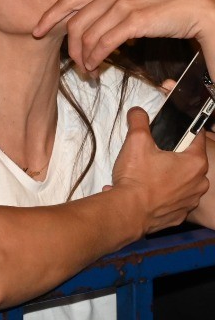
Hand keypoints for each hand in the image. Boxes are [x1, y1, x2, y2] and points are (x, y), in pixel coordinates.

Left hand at [32, 0, 214, 72]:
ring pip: (88, 35)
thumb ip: (107, 6)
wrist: (195, 6)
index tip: (37, 31)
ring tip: (88, 69)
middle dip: (70, 46)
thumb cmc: (163, 5)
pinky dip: (96, 57)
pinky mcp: (135, 20)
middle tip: (73, 62)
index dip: (49, 17)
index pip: (67, 0)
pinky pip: (105, 42)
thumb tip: (88, 25)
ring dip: (84, 57)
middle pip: (75, 22)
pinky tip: (96, 65)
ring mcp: (122, 5)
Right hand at [109, 107, 208, 236]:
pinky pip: (174, 198)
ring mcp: (191, 200)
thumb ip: (139, 121)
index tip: (173, 129)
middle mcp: (199, 183)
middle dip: (173, 155)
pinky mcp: (180, 214)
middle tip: (153, 153)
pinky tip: (147, 190)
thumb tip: (138, 112)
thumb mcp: (136, 141)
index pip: (196, 137)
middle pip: (189, 160)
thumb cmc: (137, 178)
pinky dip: (163, 194)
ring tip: (147, 174)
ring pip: (183, 180)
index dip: (184, 129)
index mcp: (194, 163)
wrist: (129, 211)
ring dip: (169, 176)